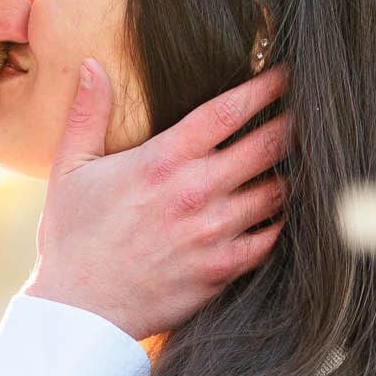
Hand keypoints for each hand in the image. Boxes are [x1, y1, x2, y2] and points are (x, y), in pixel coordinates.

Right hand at [24, 59, 289, 340]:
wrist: (79, 310)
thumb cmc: (72, 239)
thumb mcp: (69, 170)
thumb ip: (86, 114)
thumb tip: (92, 65)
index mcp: (162, 161)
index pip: (227, 112)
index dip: (264, 88)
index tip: (284, 73)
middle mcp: (195, 192)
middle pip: (266, 146)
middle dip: (290, 125)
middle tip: (306, 113)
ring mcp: (213, 233)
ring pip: (276, 192)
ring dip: (289, 173)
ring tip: (303, 160)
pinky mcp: (222, 269)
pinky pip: (270, 238)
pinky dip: (280, 222)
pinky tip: (282, 211)